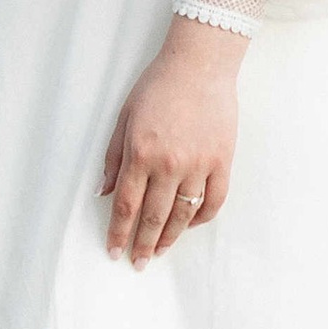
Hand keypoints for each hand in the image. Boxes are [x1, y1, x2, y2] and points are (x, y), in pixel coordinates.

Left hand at [100, 17, 241, 265]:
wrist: (200, 65)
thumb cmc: (158, 86)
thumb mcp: (124, 117)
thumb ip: (114, 157)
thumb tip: (104, 192)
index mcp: (141, 153)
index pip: (127, 206)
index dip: (118, 232)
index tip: (114, 251)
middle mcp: (169, 164)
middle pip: (153, 217)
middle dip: (143, 244)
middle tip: (138, 263)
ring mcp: (199, 164)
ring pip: (182, 214)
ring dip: (170, 238)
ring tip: (160, 252)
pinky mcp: (222, 161)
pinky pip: (213, 201)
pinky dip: (200, 218)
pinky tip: (188, 225)